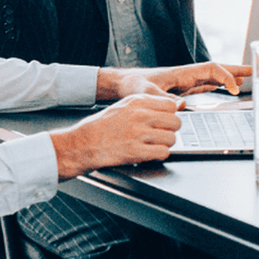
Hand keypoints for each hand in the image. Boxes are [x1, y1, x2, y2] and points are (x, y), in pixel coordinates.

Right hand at [49, 94, 182, 177]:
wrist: (83, 143)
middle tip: (161, 135)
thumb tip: (170, 108)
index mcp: (137, 102)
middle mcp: (140, 115)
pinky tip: (151, 154)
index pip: (171, 105)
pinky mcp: (136, 151)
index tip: (165, 121)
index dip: (171, 115)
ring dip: (165, 144)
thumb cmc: (101, 126)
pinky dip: (160, 155)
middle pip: (176, 122)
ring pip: (172, 138)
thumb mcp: (123, 106)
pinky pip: (163, 153)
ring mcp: (138, 133)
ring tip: (154, 145)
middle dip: (171, 130)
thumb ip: (145, 105)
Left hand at [96, 62, 248, 99]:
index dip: (226, 77)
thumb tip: (182, 105)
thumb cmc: (132, 85)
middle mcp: (186, 75)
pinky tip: (226, 91)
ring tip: (248, 79)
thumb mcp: (145, 93)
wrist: (122, 84)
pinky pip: (205, 86)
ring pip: (213, 78)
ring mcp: (185, 82)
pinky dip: (218, 87)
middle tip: (255, 70)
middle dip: (236, 70)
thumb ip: (162, 99)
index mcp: (181, 73)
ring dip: (230, 78)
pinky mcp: (182, 90)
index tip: (236, 89)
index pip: (211, 70)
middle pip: (216, 70)